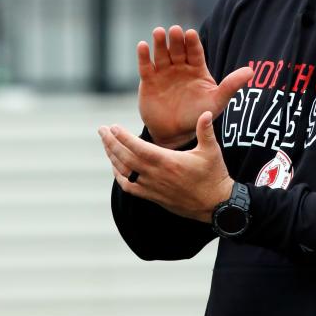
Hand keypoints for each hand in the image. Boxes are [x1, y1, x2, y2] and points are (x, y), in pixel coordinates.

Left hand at [99, 112, 233, 222]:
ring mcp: (152, 187)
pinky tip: (115, 167)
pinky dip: (118, 176)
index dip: (124, 137)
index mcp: (168, 161)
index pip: (139, 148)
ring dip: (112, 156)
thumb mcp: (211, 150)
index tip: (113, 127)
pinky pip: (128, 187)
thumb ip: (205, 130)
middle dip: (111, 143)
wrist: (214, 204)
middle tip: (101, 130)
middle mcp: (156, 174)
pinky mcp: (152, 196)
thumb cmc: (214, 176)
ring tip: (105, 144)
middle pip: (126, 158)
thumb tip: (206, 112)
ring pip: (124, 171)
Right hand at [137, 25, 254, 147]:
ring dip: (160, 43)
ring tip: (159, 32)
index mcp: (197, 68)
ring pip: (161, 54)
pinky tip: (143, 46)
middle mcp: (180, 67)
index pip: (195, 52)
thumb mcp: (216, 101)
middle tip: (174, 30)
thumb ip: (231, 86)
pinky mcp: (149, 80)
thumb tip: (251, 71)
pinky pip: (146, 66)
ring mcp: (163, 72)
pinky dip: (144, 56)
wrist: (176, 133)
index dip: (192, 43)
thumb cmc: (199, 115)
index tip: (191, 34)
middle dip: (176, 40)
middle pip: (177, 50)